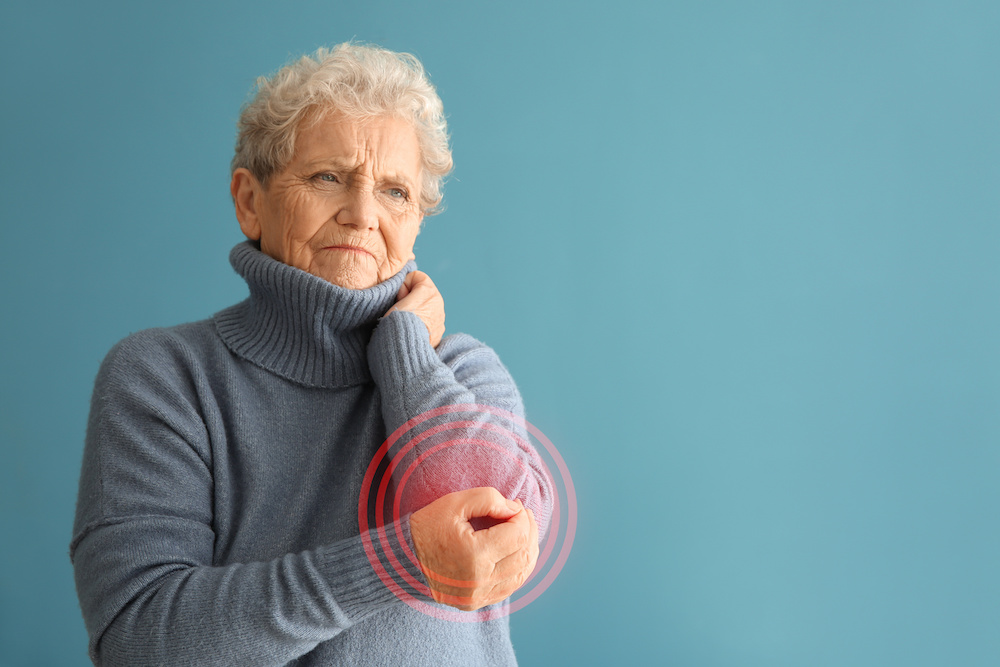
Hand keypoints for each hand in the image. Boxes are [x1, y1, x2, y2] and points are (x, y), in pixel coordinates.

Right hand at [386, 270, 444, 347]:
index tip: (398, 299)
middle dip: (409, 300)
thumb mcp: (397, 297)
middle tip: (399, 312)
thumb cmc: (398, 323)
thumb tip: (403, 291)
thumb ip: (402, 288)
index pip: (415, 277)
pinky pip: (426, 324)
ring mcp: (439, 322)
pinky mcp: (437, 336)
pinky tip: (410, 332)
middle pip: (420, 294)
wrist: (405, 349)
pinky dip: (419, 326)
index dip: (403, 286)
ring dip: (414, 314)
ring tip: (403, 324)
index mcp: (431, 293)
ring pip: (423, 309)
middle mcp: (439, 306)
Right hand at [409, 487, 538, 610]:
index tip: (514, 504)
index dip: (522, 516)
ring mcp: (479, 596)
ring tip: (524, 529)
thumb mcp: (454, 503)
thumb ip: (489, 499)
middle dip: (529, 530)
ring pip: (522, 573)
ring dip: (529, 549)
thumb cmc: (427, 528)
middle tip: (523, 513)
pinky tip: (517, 551)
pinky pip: (510, 587)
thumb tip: (515, 509)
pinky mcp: (476, 603)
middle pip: (524, 555)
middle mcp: (480, 581)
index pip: (518, 534)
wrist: (401, 560)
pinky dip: (520, 568)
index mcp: (475, 555)